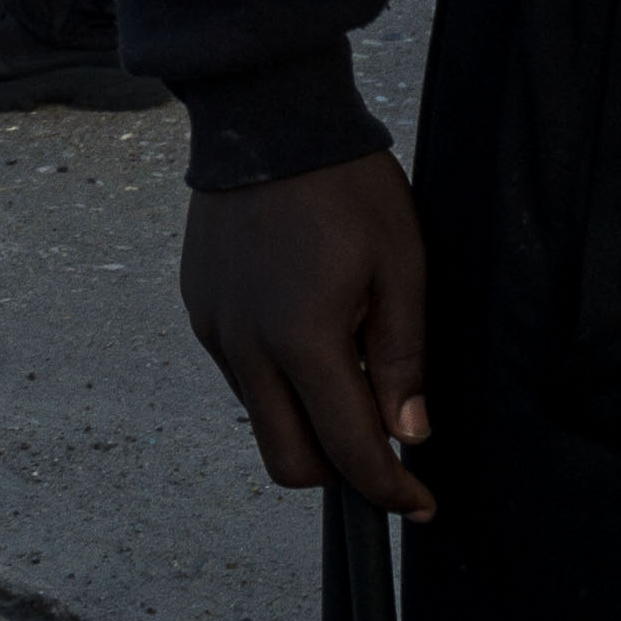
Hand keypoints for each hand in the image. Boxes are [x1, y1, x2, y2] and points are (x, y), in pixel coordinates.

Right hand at [181, 156, 432, 516]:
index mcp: (302, 340)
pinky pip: (239, 373)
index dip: (390, 491)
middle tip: (382, 445)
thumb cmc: (346, 186)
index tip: (421, 505)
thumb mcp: (400, 268)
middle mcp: (246, 347)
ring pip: (260, 418)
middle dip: (339, 472)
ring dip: (304, 420)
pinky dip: (275, 378)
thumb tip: (408, 433)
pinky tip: (306, 328)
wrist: (266, 115)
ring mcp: (214, 329)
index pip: (348, 451)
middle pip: (288, 462)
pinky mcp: (199, 308)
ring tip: (346, 361)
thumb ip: (403, 359)